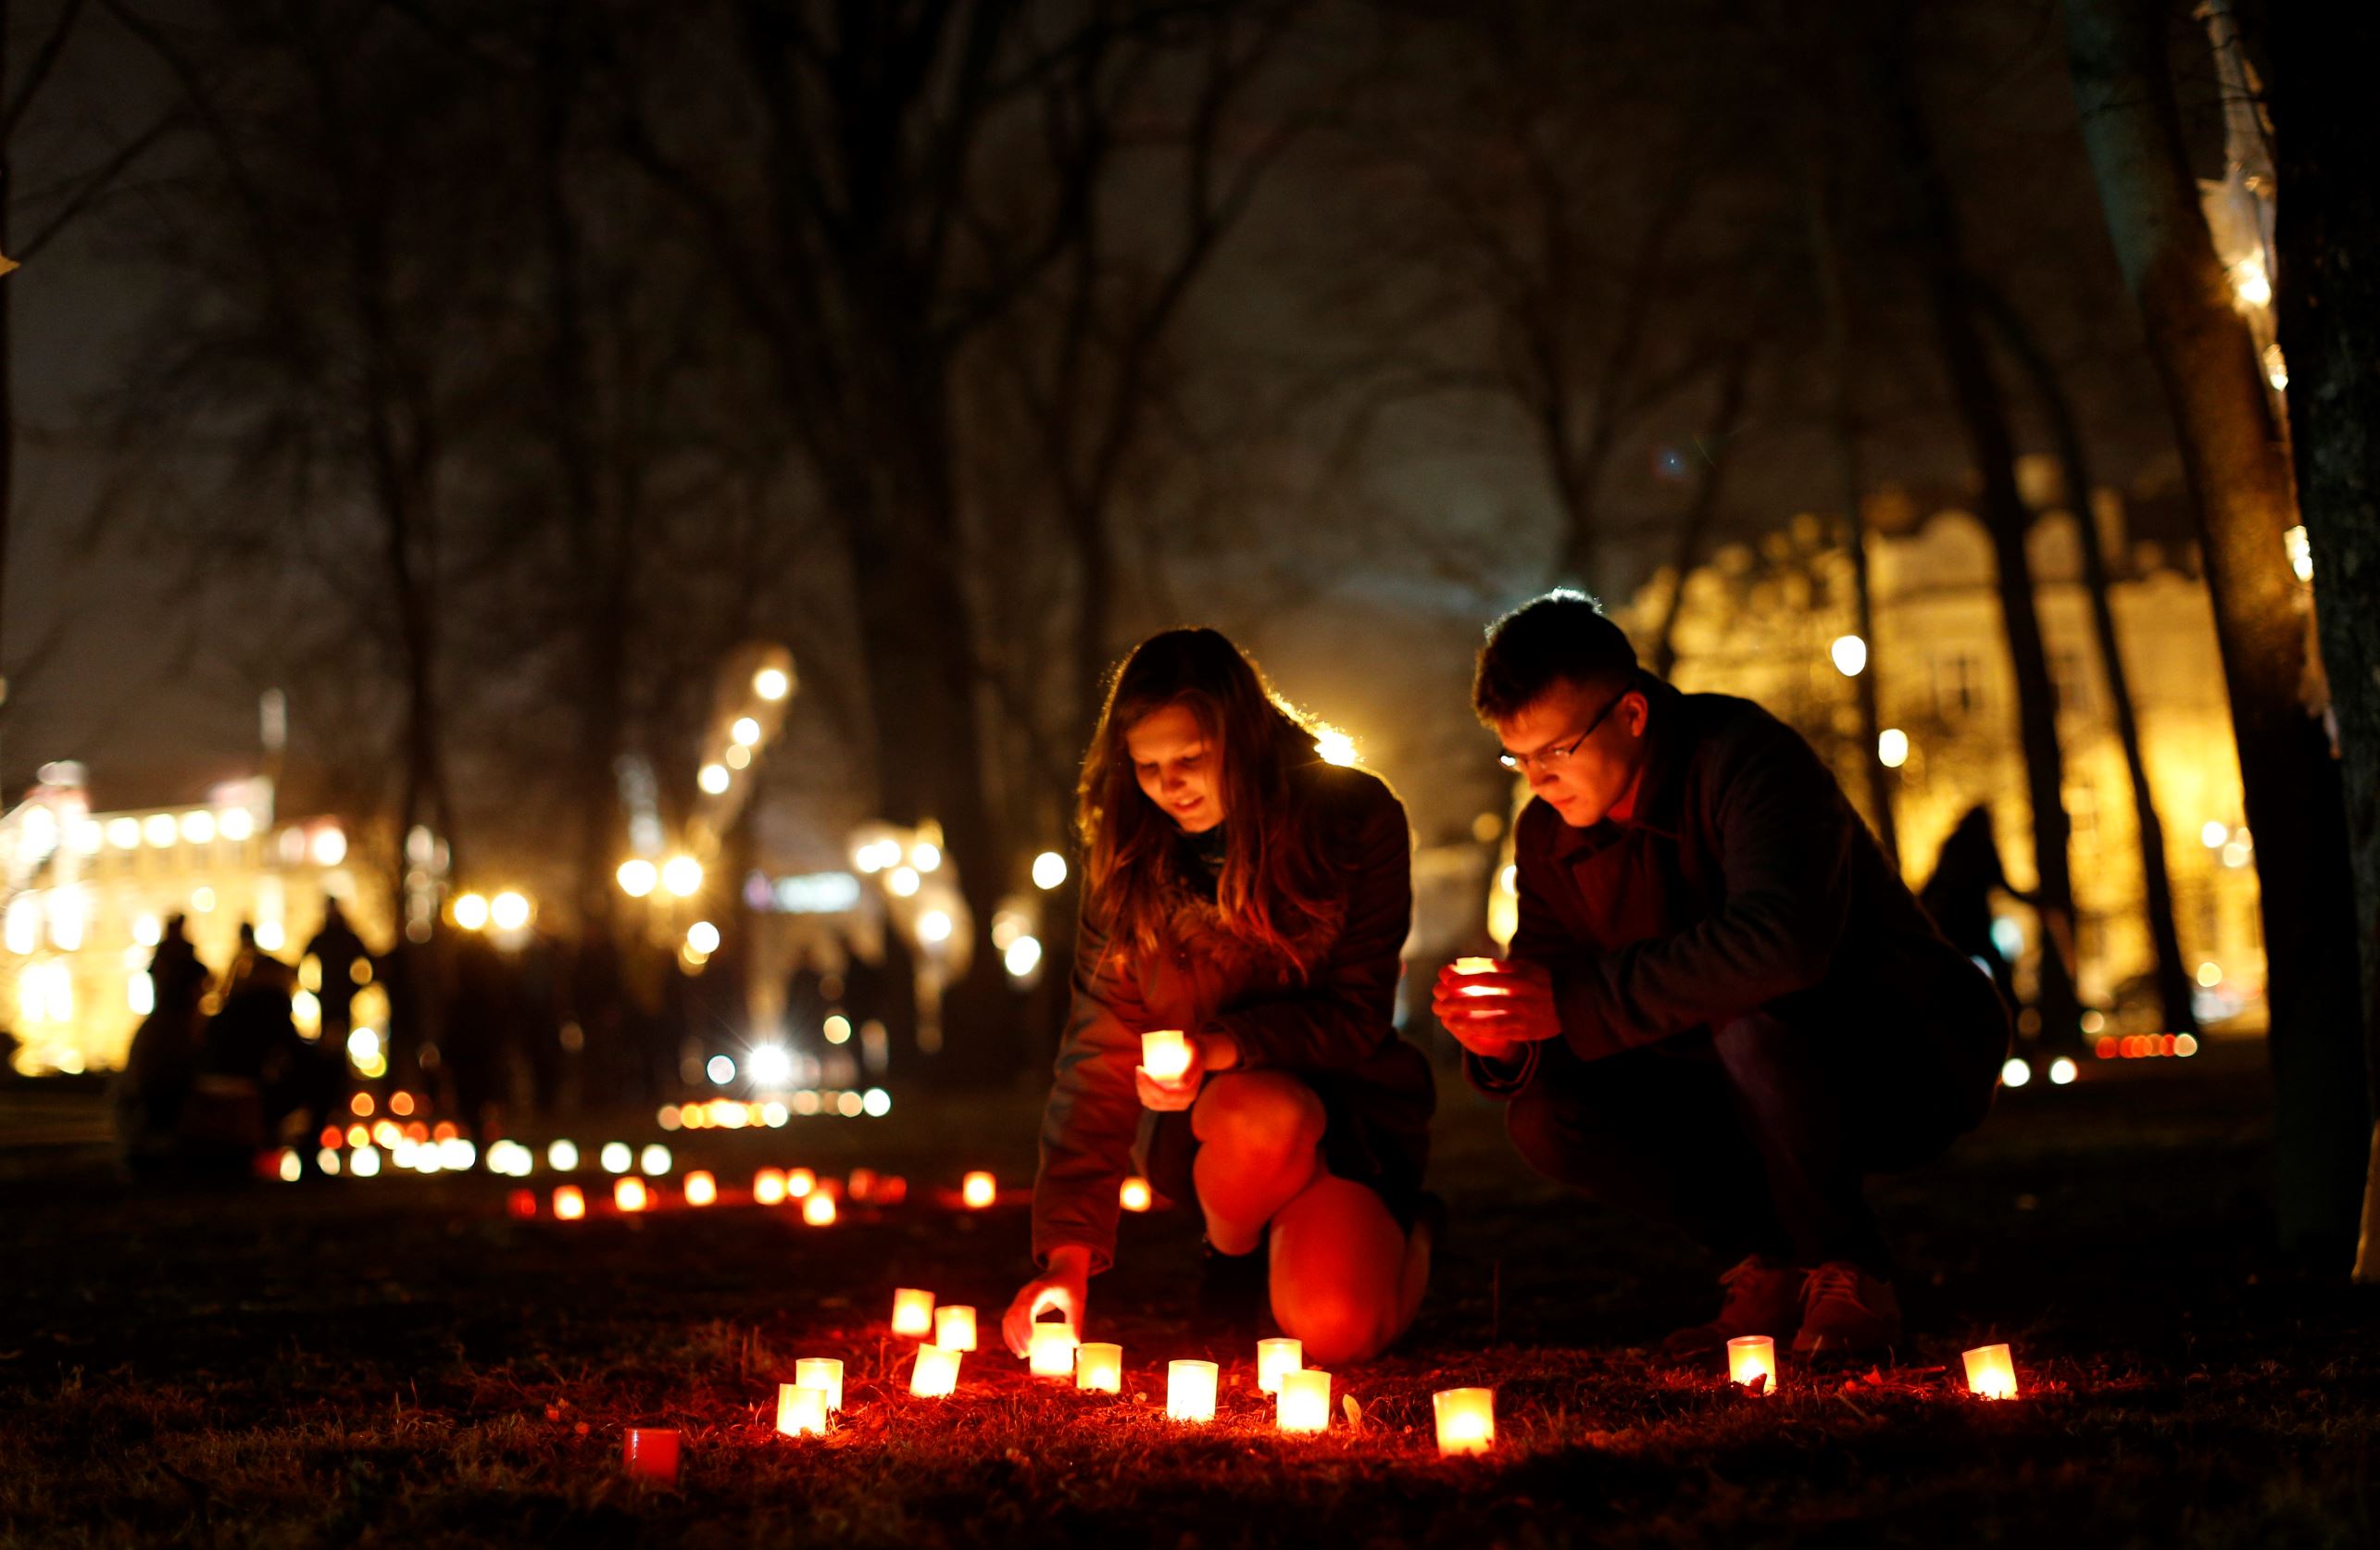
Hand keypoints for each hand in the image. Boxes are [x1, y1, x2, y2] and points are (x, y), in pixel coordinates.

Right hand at [1003, 1244, 1089, 1355]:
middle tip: (1027, 1353)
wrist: (1064, 1269)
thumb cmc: (1071, 1285)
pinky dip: (1010, 1333)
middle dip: (1018, 1336)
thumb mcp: (1077, 1302)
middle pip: (1014, 1315)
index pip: (1027, 1306)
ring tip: (1021, 1354)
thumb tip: (1074, 1344)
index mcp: (1040, 1289)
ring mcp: (1020, 1298)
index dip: (1025, 1324)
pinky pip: (1010, 1319)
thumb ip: (1076, 1322)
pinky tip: (1016, 1347)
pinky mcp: (1020, 1303)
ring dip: (1011, 1337)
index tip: (1030, 1341)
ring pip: (1009, 1318)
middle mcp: (1026, 1292)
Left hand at [1136, 1032, 1222, 1110]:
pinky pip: (1150, 1102)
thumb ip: (1191, 1068)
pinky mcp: (1167, 1102)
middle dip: (1142, 1087)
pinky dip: (1142, 1092)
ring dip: (1141, 1089)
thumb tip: (1182, 1082)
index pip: (1165, 1095)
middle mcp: (1183, 1103)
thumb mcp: (1195, 1054)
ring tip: (1139, 1072)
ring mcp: (1174, 1104)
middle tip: (1139, 1069)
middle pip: (1155, 1101)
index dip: (1149, 1085)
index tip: (1141, 1069)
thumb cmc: (1194, 1051)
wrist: (1196, 1055)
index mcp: (1189, 1094)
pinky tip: (1140, 1079)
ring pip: (1150, 1103)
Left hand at [1432, 958, 1561, 1055]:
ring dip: (1465, 1018)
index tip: (1447, 981)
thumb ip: (1501, 966)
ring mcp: (1523, 1014)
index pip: (1487, 978)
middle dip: (1459, 1001)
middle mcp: (1521, 996)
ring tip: (1445, 1017)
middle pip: (1484, 998)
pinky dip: (1479, 1030)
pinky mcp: (1525, 1030)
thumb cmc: (1543, 981)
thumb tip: (1473, 964)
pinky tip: (1463, 1028)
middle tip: (1439, 1001)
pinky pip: (1498, 1031)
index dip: (1465, 980)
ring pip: (1489, 1017)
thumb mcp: (1526, 967)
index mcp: (1519, 977)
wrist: (1572, 1003)